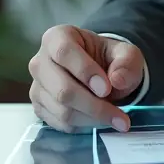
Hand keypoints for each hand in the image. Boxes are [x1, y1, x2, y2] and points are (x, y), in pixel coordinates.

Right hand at [29, 25, 145, 132]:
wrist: (98, 73)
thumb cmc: (108, 58)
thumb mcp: (125, 53)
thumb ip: (126, 62)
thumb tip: (117, 80)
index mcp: (57, 37)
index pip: (64, 52)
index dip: (85, 71)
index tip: (107, 88)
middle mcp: (40, 62)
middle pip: (62, 89)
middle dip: (94, 105)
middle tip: (120, 115)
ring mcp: (37, 87)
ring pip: (62, 110)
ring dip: (92, 118)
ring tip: (116, 118)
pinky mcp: (39, 107)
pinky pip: (60, 123)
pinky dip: (84, 125)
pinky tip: (101, 120)